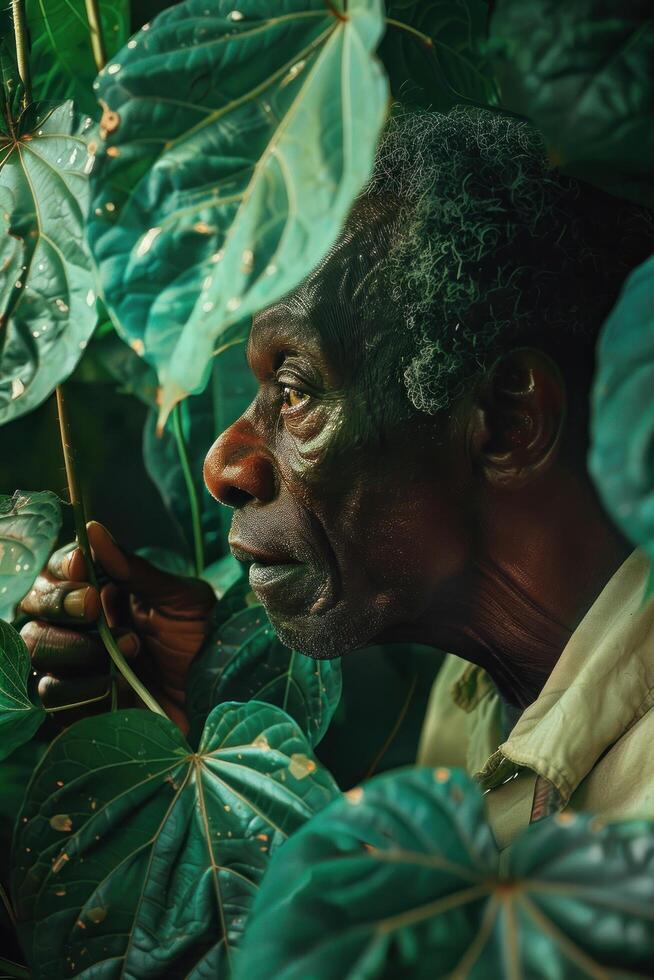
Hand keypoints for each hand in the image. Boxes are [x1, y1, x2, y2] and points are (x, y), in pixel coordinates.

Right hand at [20, 522, 215, 731]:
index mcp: (104, 593)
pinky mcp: (79, 705)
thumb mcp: (181, 601)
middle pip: (35, 606)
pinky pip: (51, 693)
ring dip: (73, 645)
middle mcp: (82, 626)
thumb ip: (136, 571)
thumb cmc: (205, 643)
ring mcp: (77, 665)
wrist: (222, 699)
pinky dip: (77, 686)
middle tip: (92, 607)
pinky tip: (114, 683)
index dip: (62, 567)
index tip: (82, 568)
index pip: (59, 570)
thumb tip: (93, 531)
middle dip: (59, 603)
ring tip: (125, 647)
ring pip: (36, 647)